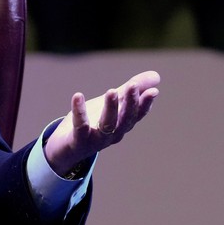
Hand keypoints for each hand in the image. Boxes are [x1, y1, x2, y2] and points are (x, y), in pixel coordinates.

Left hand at [44, 70, 159, 175]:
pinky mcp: (78, 140)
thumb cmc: (91, 123)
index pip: (137, 114)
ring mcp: (96, 139)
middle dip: (130, 102)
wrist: (66, 148)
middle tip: (132, 85)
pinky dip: (80, 112)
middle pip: (125, 119)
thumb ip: (129, 91)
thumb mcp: (110, 104)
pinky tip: (78, 96)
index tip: (154, 91)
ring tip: (111, 91)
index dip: (145, 104)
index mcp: (122, 124)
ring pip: (107, 125)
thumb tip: (157, 76)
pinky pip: (80, 126)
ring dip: (111, 108)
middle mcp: (113, 134)